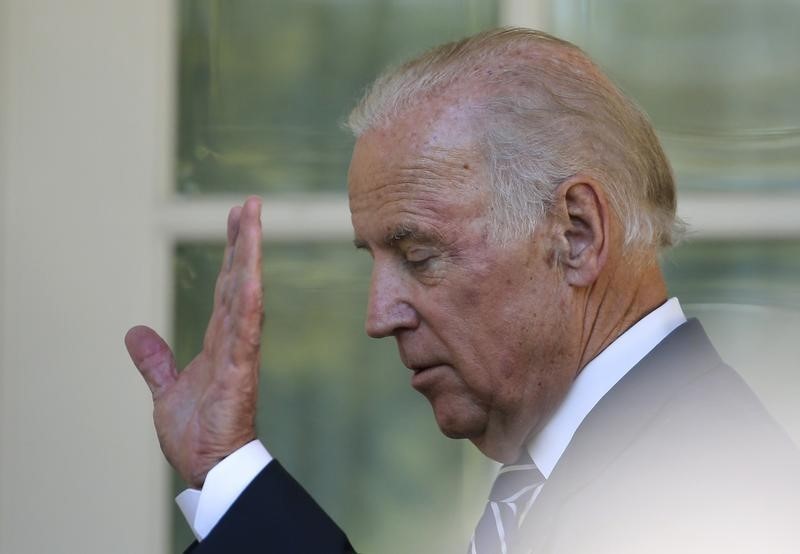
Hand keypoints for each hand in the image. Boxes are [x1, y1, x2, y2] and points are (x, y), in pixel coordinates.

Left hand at [125, 197, 263, 487]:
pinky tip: (252, 275)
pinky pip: (247, 331)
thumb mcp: (166, 390)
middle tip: (249, 203)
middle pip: (238, 280)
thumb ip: (155, 360)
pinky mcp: (239, 372)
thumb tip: (135, 332)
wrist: (209, 469)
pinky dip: (250, 302)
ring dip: (248, 257)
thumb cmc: (197, 434)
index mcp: (218, 342)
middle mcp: (233, 339)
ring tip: (252, 220)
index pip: (225, 288)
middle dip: (243, 241)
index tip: (237, 220)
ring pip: (245, 294)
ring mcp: (239, 352)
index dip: (230, 254)